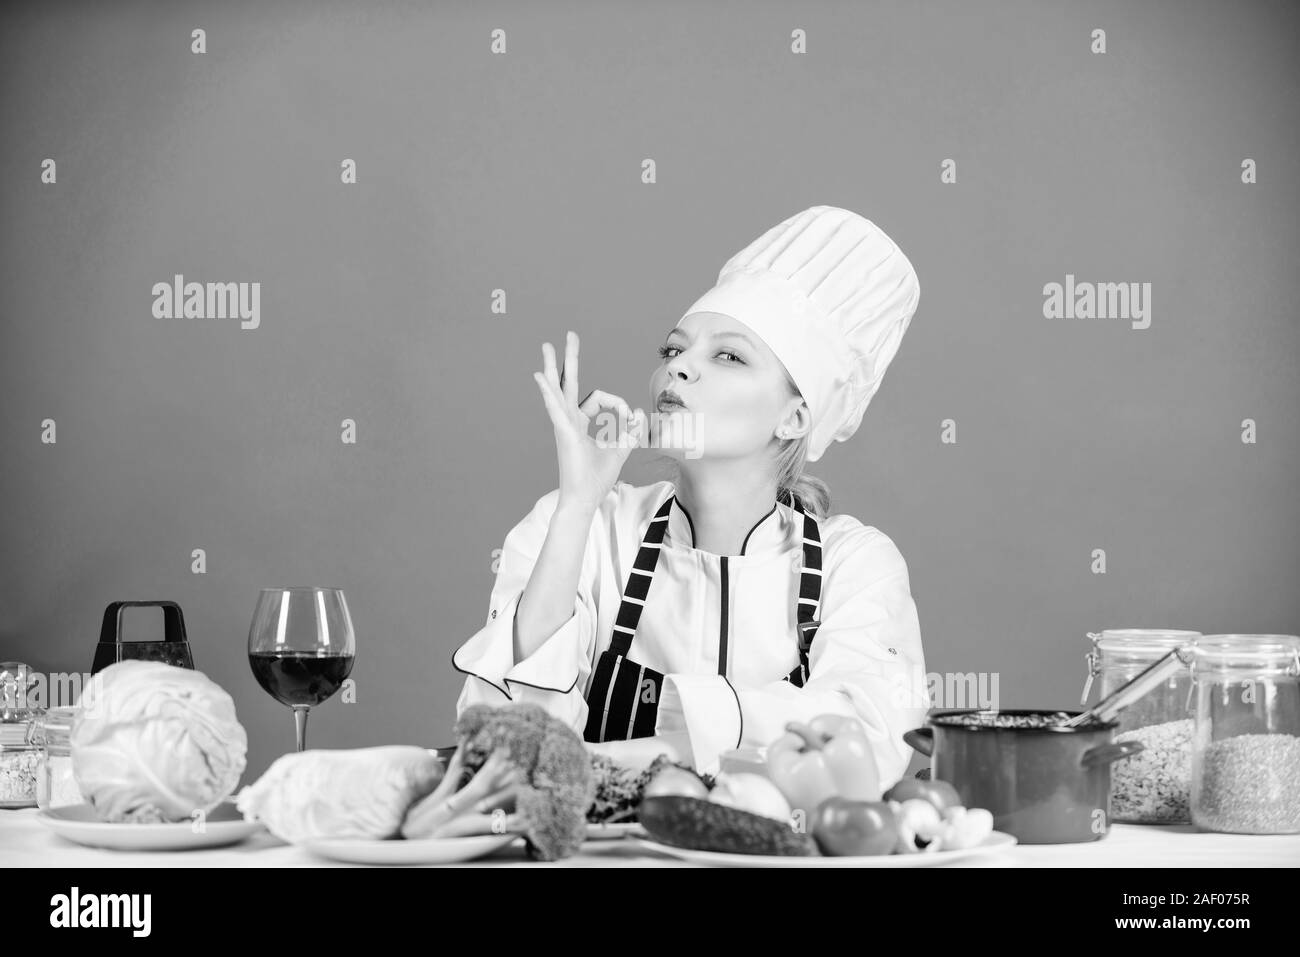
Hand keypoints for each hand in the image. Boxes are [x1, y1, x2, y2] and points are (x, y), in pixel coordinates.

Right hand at [533, 331, 646, 511]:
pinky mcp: (563, 432)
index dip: (619, 404)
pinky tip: (541, 376)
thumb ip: (630, 431)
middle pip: (568, 381)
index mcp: (579, 422)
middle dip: (570, 358)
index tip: (630, 418)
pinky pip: (555, 407)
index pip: (600, 398)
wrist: (584, 498)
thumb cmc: (597, 477)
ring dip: (554, 366)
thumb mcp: (620, 449)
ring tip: (548, 345)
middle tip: (570, 335)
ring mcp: (563, 424)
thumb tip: (638, 413)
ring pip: (557, 388)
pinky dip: (548, 391)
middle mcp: (568, 419)